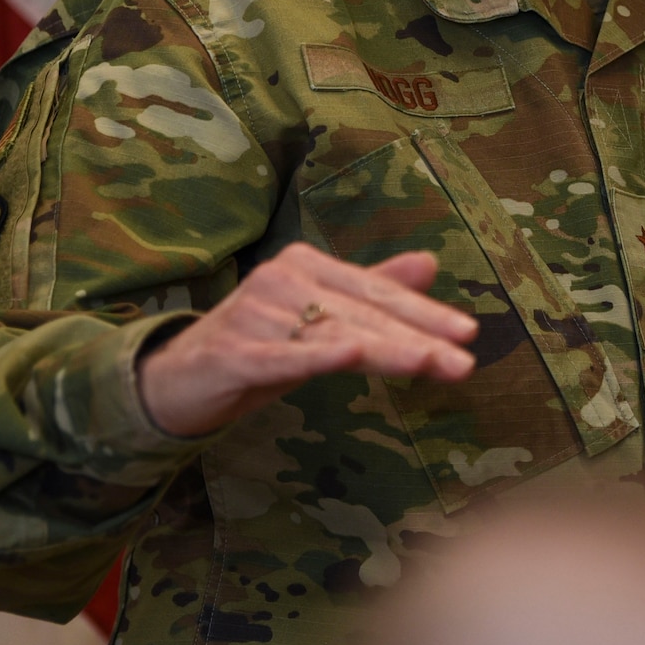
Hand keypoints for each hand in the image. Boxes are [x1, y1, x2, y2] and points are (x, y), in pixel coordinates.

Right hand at [136, 243, 477, 437]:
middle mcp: (283, 279)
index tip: (468, 334)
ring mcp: (255, 312)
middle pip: (362, 313)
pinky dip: (316, 356)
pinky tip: (350, 357)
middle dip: (417, 337)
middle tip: (463, 359)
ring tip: (428, 361)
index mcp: (309, 266)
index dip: (424, 312)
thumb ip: (373, 291)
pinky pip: (282, 356)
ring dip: (384, 350)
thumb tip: (430, 264)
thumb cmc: (260, 345)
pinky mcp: (231, 350)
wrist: (175, 380)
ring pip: (332, 334)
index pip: (377, 293)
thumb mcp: (320, 320)